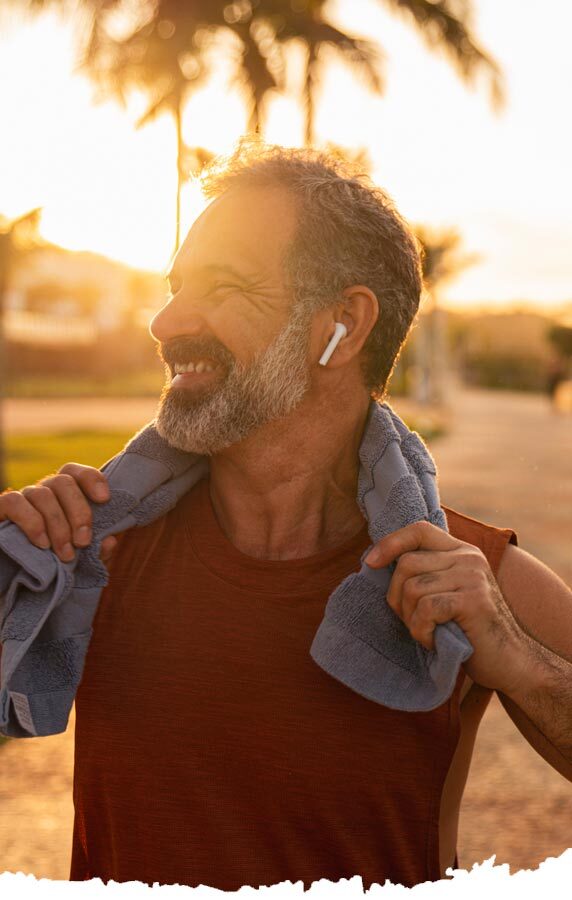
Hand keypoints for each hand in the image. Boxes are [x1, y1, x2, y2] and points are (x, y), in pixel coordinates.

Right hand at [0, 464, 117, 565]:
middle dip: (79, 511)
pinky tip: (42, 544)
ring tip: (66, 554)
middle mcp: (40, 494)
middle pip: (62, 481)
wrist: (11, 582)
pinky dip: (32, 522)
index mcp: (60, 499)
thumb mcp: (77, 563)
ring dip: (59, 525)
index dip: (90, 478)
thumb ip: (96, 552)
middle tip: (83, 541)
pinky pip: (14, 502)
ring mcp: (19, 501)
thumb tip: (110, 540)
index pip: (73, 472)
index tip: (104, 499)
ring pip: (42, 494)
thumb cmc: (49, 569)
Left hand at [364, 520, 526, 693]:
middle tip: (412, 621)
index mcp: (461, 551)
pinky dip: (422, 631)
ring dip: (411, 619)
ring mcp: (473, 577)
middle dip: (397, 598)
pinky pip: (426, 610)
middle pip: (406, 563)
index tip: (370, 563)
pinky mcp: (474, 600)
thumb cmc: (468, 631)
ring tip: (428, 632)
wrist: (511, 662)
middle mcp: (468, 557)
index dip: (390, 543)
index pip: (419, 530)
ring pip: (412, 588)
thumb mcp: (446, 592)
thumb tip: (375, 561)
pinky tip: (436, 641)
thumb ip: (424, 574)